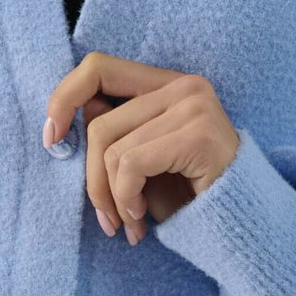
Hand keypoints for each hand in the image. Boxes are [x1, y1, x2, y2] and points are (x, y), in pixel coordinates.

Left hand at [43, 51, 240, 245]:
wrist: (243, 228)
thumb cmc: (191, 199)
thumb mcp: (144, 162)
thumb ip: (114, 134)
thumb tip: (65, 119)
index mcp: (168, 84)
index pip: (98, 67)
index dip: (64, 98)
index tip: (52, 140)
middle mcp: (184, 86)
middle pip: (99, 124)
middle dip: (91, 180)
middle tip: (105, 218)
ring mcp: (194, 106)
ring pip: (110, 149)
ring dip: (111, 198)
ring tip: (129, 223)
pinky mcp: (199, 134)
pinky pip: (130, 165)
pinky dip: (126, 199)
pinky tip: (143, 218)